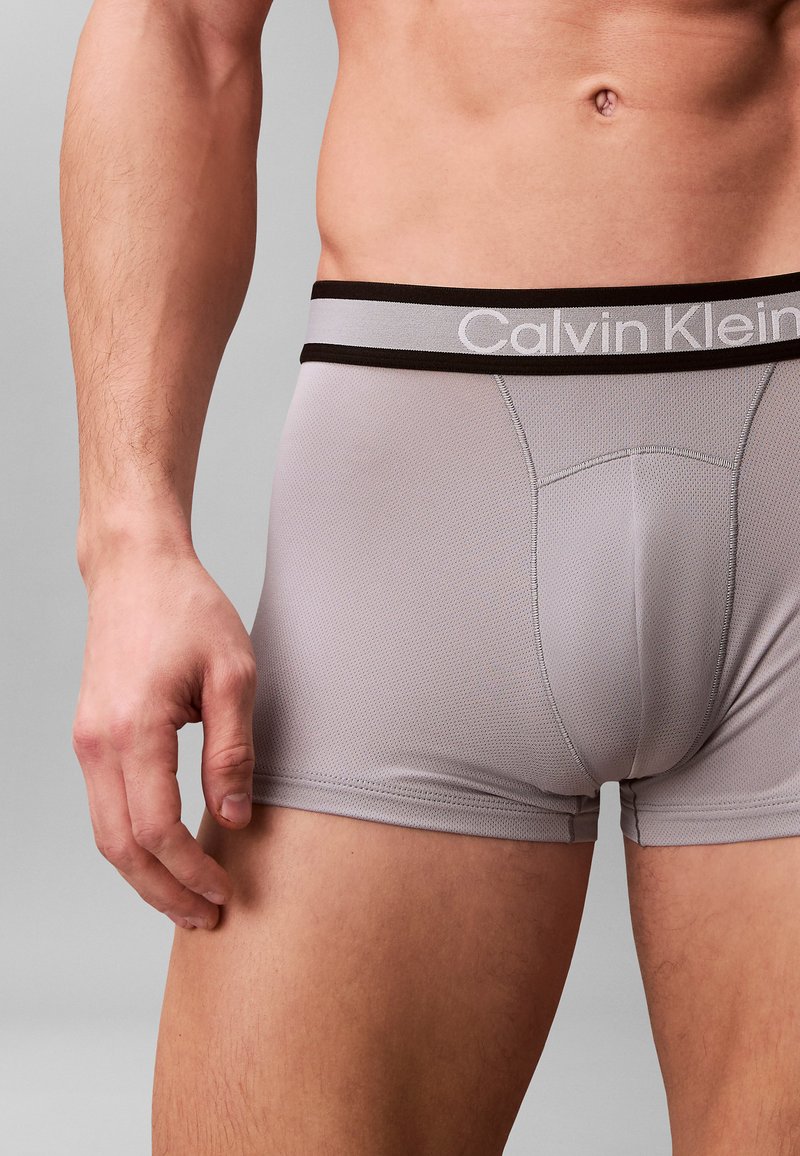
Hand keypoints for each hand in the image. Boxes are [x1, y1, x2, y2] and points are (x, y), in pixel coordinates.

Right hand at [72, 549, 257, 929]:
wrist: (137, 570)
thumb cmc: (188, 611)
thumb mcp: (233, 674)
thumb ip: (232, 749)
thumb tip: (235, 815)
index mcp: (134, 729)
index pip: (158, 829)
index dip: (192, 871)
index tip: (225, 893)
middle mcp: (98, 743)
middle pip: (121, 848)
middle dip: (164, 892)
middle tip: (206, 918)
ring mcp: (86, 741)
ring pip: (106, 834)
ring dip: (145, 875)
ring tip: (187, 899)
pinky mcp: (90, 736)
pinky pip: (104, 807)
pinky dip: (132, 842)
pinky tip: (165, 853)